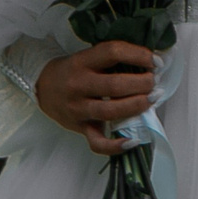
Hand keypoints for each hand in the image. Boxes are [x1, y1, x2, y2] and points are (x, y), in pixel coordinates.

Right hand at [35, 42, 155, 156]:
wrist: (42, 87)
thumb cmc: (72, 71)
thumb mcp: (87, 57)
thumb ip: (111, 60)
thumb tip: (148, 63)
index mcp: (82, 62)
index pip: (112, 53)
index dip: (138, 55)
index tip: (155, 61)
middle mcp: (78, 85)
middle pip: (115, 85)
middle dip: (142, 84)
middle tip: (154, 83)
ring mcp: (78, 109)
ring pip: (110, 111)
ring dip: (136, 106)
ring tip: (151, 100)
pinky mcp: (79, 128)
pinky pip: (97, 142)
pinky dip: (115, 145)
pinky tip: (132, 140)